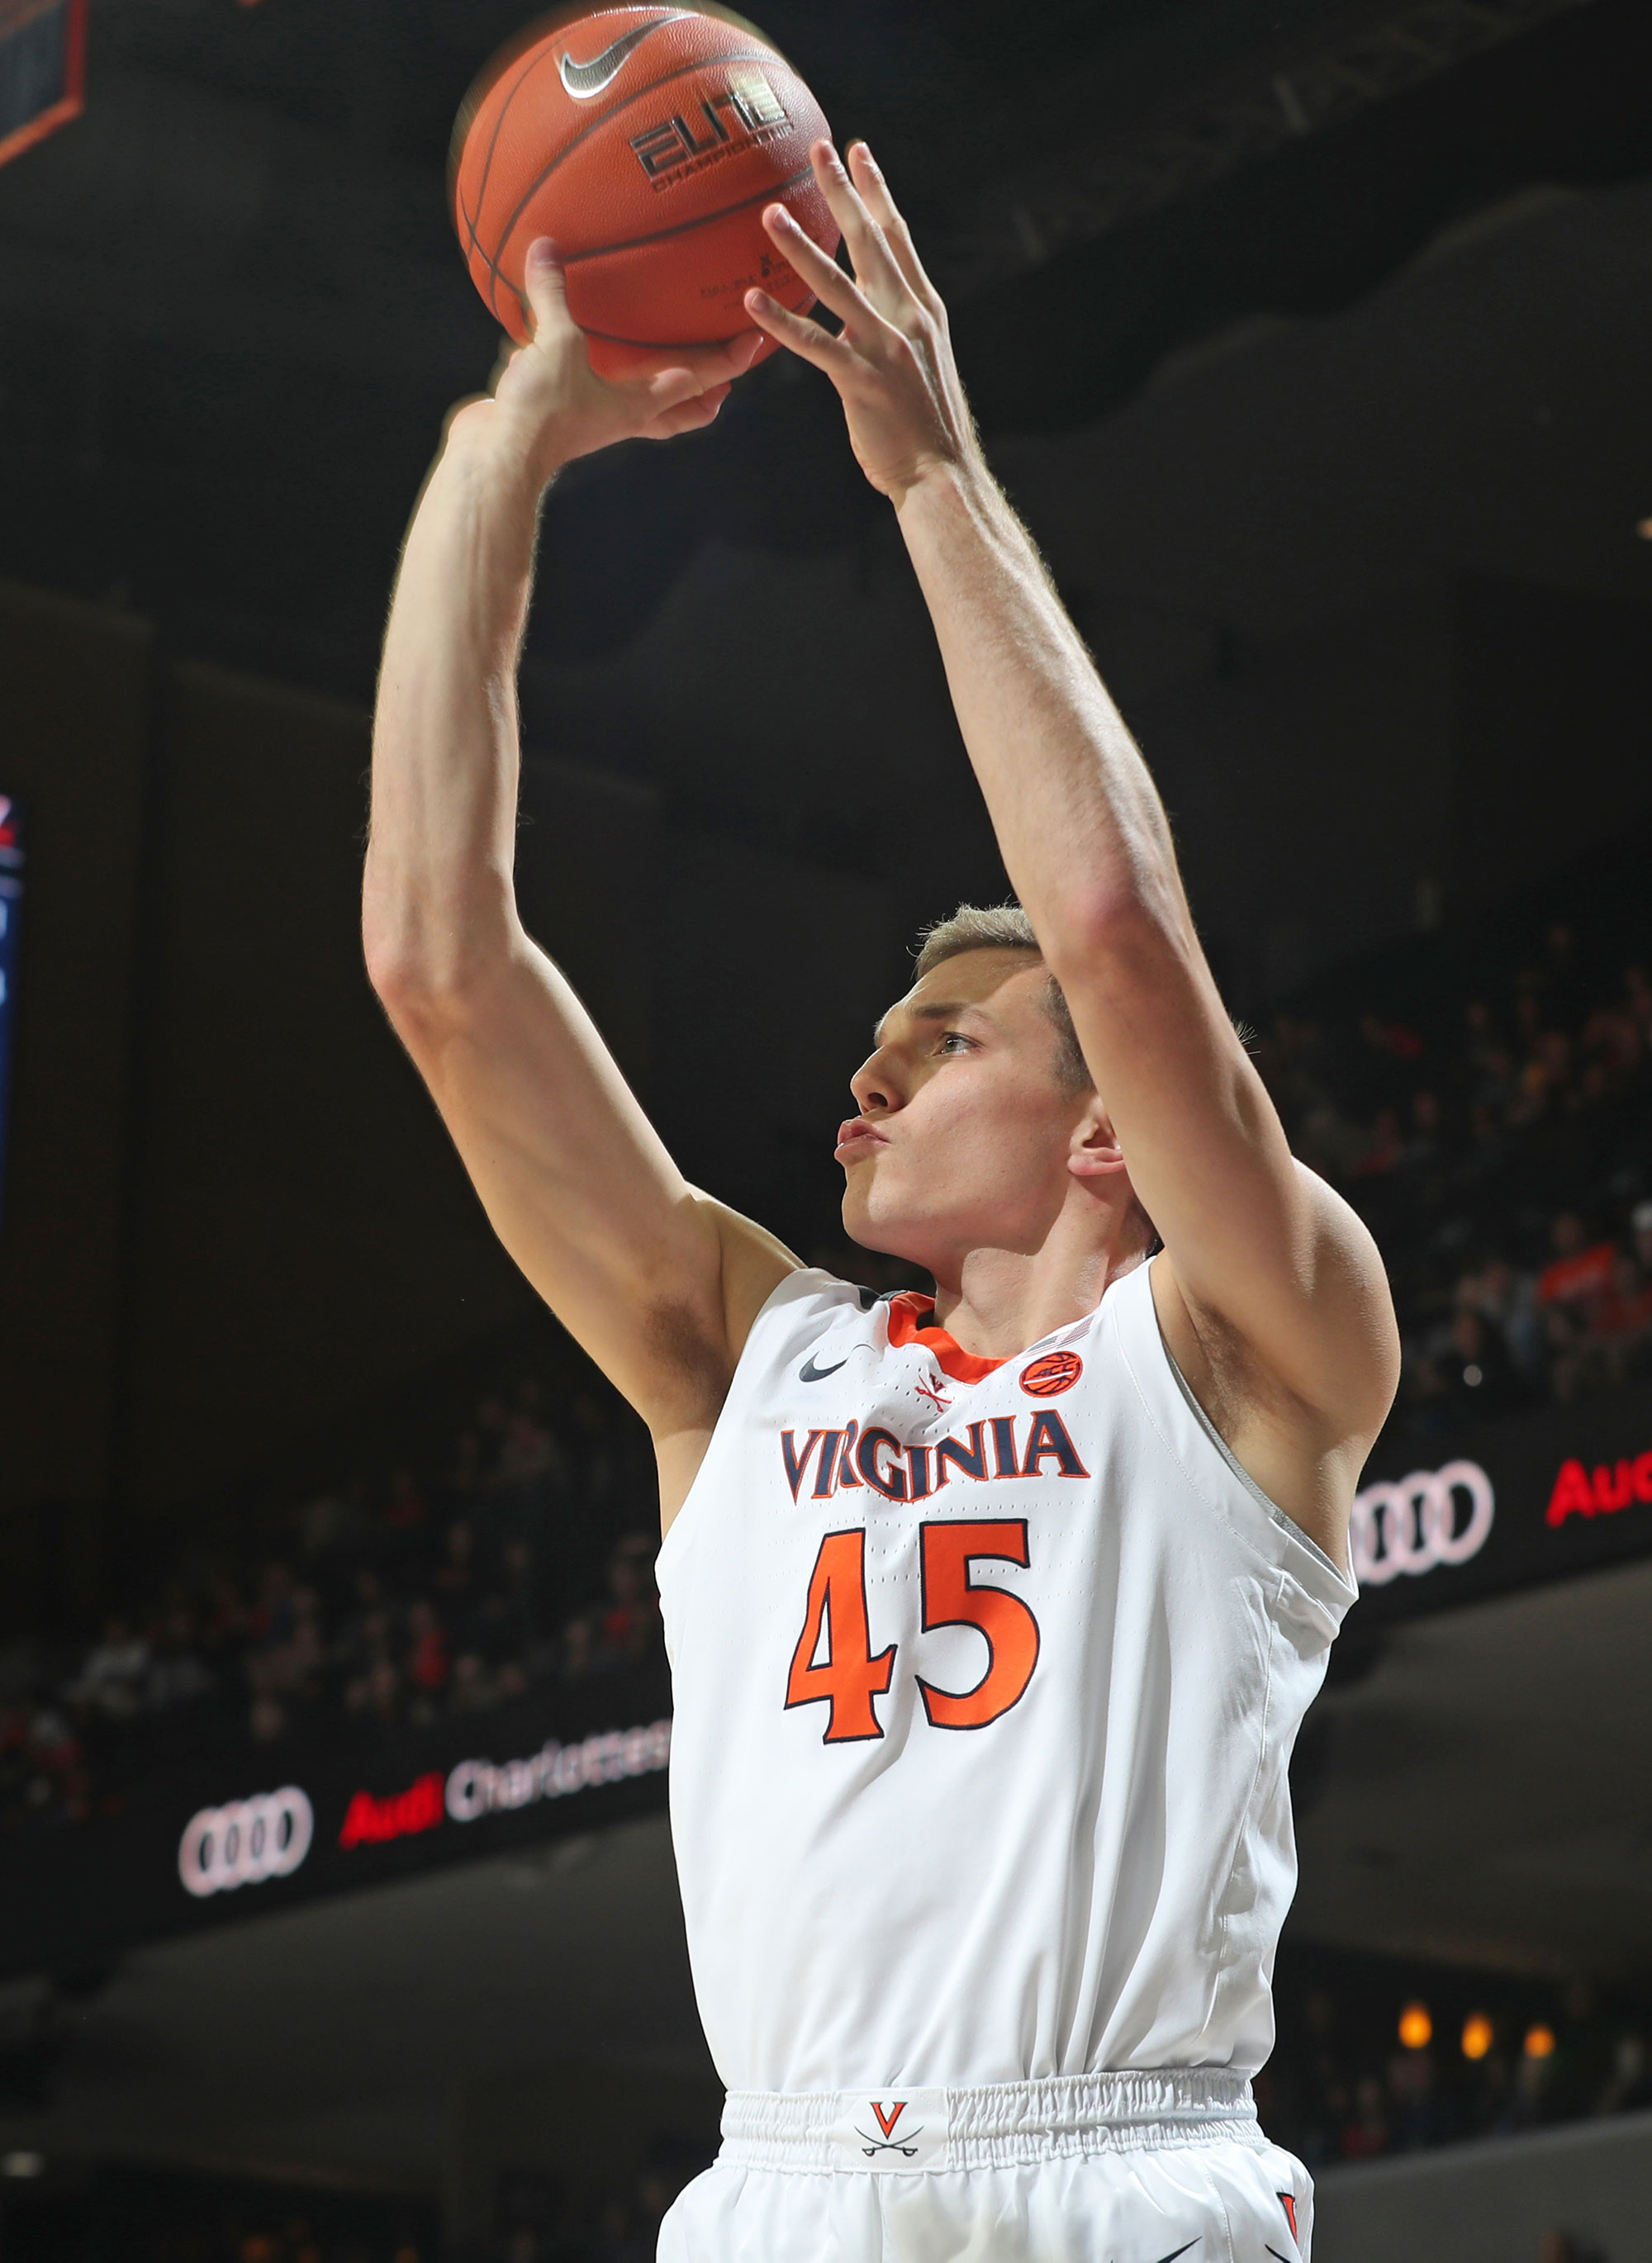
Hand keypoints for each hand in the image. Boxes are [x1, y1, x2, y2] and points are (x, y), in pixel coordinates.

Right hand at [447, 239, 760, 484]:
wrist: (499, 458)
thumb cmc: (544, 410)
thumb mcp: (555, 344)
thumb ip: (553, 296)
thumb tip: (547, 248)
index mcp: (640, 404)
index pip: (700, 379)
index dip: (729, 360)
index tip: (755, 342)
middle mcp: (625, 416)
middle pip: (681, 409)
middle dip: (706, 395)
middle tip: (726, 379)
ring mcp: (596, 420)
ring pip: (641, 406)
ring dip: (658, 390)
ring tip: (664, 364)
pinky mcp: (563, 418)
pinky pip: (588, 390)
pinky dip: (592, 373)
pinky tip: (578, 350)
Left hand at [745, 141, 979, 503]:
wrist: (942, 475)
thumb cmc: (925, 427)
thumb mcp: (918, 365)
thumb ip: (893, 330)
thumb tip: (859, 313)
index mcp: (923, 310)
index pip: (897, 237)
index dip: (876, 192)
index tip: (858, 151)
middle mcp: (908, 319)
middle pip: (871, 242)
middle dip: (844, 192)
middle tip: (819, 149)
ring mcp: (885, 348)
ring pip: (838, 286)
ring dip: (801, 247)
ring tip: (769, 214)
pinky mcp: (862, 381)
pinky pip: (815, 345)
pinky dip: (782, 322)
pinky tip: (752, 301)